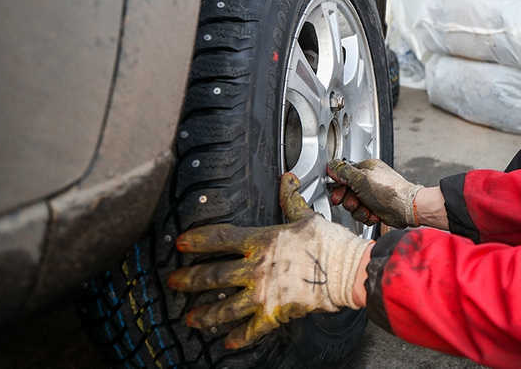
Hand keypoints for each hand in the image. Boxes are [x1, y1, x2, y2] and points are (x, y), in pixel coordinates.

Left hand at [167, 173, 370, 348]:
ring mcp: (263, 293)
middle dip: (190, 280)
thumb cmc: (329, 243)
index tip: (182, 243)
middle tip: (174, 282)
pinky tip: (227, 342)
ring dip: (205, 313)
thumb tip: (288, 179)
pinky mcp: (274, 313)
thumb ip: (291, 199)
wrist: (346, 270)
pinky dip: (238, 337)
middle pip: (214, 275)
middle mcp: (256, 268)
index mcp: (262, 242)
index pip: (221, 238)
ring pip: (225, 307)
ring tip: (190, 318)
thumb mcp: (306, 216)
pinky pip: (251, 329)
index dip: (198, 240)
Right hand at [326, 158, 422, 228]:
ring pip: (354, 205)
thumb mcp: (361, 180)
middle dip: (350, 201)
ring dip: (359, 211)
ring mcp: (373, 194)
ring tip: (367, 210)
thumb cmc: (389, 192)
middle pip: (347, 192)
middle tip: (356, 202)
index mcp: (366, 168)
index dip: (339, 186)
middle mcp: (369, 180)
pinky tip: (374, 215)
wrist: (407, 209)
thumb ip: (344, 173)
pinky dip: (367, 216)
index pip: (344, 175)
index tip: (339, 194)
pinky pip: (363, 213)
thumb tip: (331, 166)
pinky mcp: (376, 207)